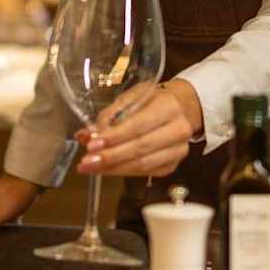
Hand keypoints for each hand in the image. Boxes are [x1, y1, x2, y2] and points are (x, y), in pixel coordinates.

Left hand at [75, 80, 203, 178]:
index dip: (114, 137)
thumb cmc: (154, 100)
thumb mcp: (133, 96)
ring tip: (91, 167)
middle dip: (110, 157)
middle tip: (87, 161)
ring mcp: (178, 150)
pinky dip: (122, 172)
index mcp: (168, 106)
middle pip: (140, 148)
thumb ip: (110, 115)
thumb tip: (87, 134)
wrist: (182, 108)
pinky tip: (106, 170)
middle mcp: (178, 129)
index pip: (138, 125)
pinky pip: (144, 173)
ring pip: (142, 165)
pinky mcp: (172, 165)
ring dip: (113, 168)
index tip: (92, 144)